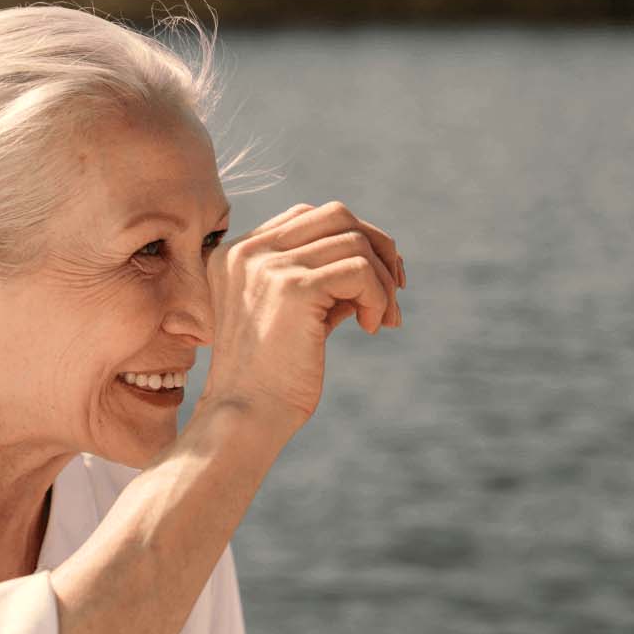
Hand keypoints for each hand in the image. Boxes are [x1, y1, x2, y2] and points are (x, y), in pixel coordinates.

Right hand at [197, 201, 404, 434]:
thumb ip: (325, 284)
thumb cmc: (272, 378)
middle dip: (378, 247)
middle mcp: (248, 251)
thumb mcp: (296, 316)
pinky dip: (378, 296)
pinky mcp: (293, 288)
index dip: (354, 239)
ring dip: (382, 281)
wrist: (245, 417)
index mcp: (238, 253)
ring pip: (355, 241)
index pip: (309, 216)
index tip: (378, 279)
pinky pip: (360, 270)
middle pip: (336, 215)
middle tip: (396, 289)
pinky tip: (371, 327)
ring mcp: (268, 266)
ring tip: (383, 319)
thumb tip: (378, 264)